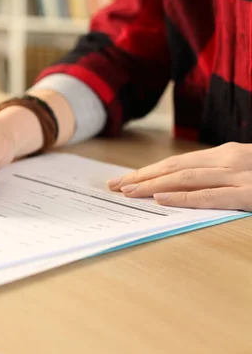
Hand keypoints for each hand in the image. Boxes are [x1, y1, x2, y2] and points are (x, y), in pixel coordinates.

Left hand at [107, 142, 251, 210]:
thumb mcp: (247, 170)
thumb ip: (220, 175)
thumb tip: (186, 185)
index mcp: (225, 154)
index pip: (178, 163)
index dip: (148, 171)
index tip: (124, 179)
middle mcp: (228, 160)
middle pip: (175, 168)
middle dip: (141, 177)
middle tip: (115, 185)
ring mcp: (239, 176)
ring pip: (185, 178)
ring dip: (152, 185)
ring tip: (128, 192)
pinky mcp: (250, 194)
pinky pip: (210, 196)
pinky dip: (182, 197)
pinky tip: (160, 199)